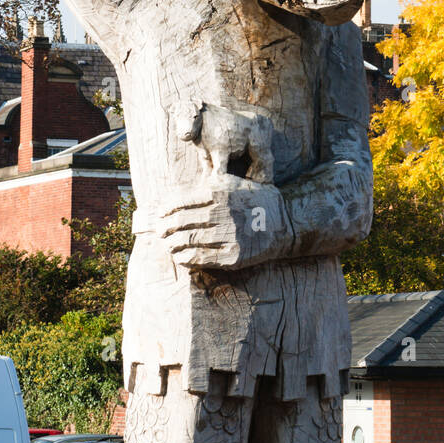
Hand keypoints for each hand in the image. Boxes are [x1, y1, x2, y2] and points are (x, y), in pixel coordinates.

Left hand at [157, 178, 291, 271]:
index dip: (166, 210)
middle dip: (165, 228)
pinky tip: (180, 257)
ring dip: (173, 244)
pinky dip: (186, 258)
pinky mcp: (234, 255)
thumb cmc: (253, 200)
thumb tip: (174, 197)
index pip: (182, 202)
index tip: (159, 215)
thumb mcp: (232, 184)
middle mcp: (224, 213)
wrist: (284, 222)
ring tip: (167, 244)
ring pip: (190, 240)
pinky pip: (202, 258)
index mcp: (220, 193)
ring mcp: (230, 235)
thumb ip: (207, 186)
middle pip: (183, 222)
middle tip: (159, 232)